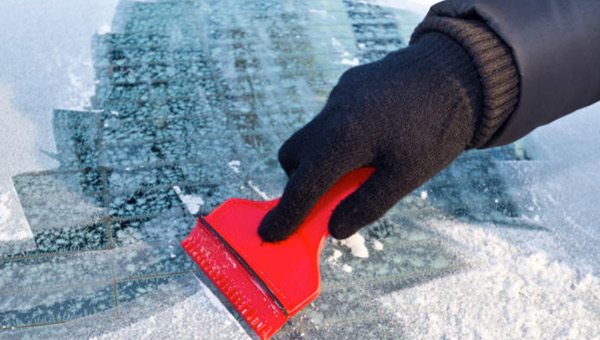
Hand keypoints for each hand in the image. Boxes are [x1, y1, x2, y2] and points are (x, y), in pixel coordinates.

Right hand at [259, 33, 482, 240]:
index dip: (286, 215)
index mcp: (344, 139)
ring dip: (322, 158)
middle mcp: (332, 114)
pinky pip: (331, 117)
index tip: (270, 234)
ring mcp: (339, 95)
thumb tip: (334, 229)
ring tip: (361, 165)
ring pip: (311, 135)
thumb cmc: (437, 127)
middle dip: (300, 181)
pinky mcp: (349, 84)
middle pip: (293, 156)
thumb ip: (367, 204)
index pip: (303, 186)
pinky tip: (375, 136)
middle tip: (328, 197)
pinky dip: (339, 137)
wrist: (459, 69)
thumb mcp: (407, 175)